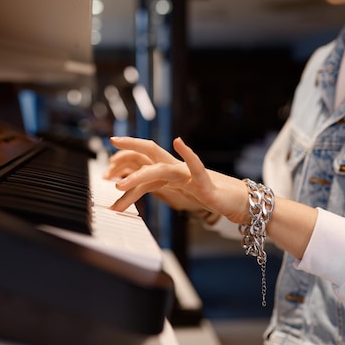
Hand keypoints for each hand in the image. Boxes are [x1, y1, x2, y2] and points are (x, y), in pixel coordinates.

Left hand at [107, 136, 248, 223]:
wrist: (237, 202)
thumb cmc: (210, 197)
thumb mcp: (177, 194)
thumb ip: (157, 190)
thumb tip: (128, 193)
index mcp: (169, 172)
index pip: (144, 161)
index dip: (126, 157)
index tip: (107, 162)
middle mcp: (177, 169)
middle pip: (151, 152)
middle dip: (131, 146)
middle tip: (113, 141)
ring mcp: (190, 175)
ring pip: (163, 169)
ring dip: (140, 176)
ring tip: (119, 186)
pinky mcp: (204, 184)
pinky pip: (196, 167)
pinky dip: (189, 154)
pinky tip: (180, 142)